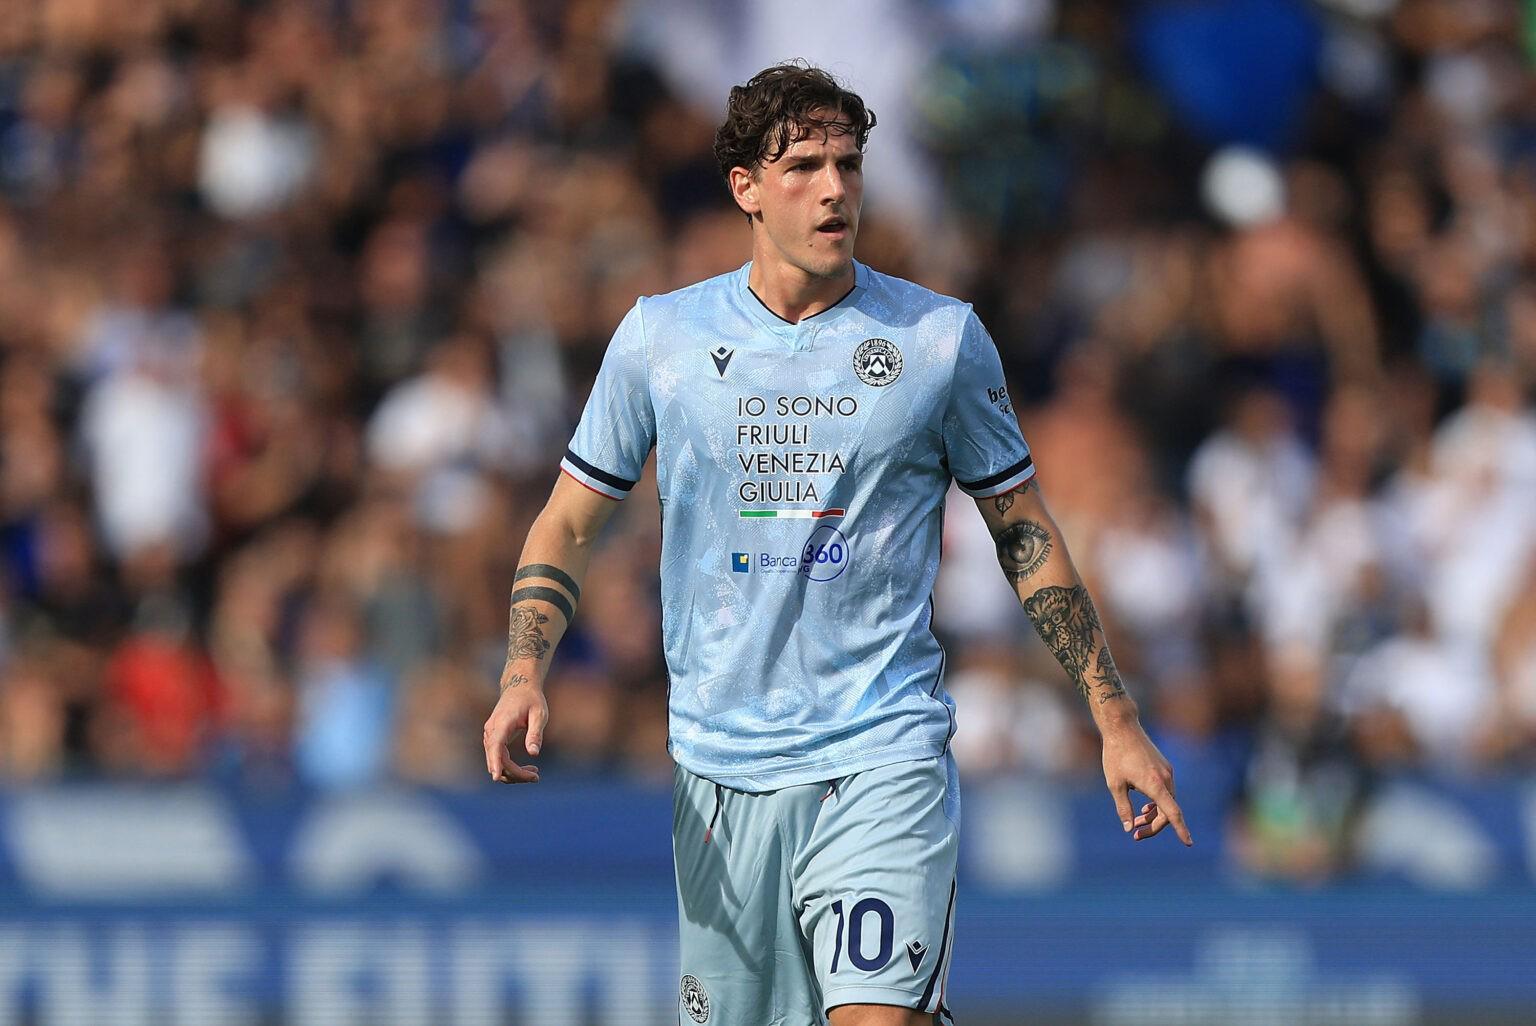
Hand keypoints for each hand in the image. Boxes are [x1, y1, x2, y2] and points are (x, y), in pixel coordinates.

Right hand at [483, 674, 547, 783]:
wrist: (519, 687)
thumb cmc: (531, 699)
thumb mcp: (539, 714)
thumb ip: (535, 733)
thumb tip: (534, 753)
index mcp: (502, 723)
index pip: (495, 745)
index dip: (495, 762)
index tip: (496, 777)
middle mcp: (491, 730)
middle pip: (497, 759)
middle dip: (515, 773)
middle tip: (536, 777)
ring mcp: (490, 735)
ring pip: (496, 762)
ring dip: (513, 773)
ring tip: (535, 774)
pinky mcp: (493, 739)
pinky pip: (498, 758)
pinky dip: (510, 767)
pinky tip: (527, 769)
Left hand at [1101, 721, 1191, 844]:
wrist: (1122, 727)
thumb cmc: (1115, 755)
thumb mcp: (1114, 785)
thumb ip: (1123, 808)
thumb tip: (1129, 828)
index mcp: (1155, 784)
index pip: (1172, 813)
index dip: (1181, 830)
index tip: (1189, 843)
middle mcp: (1166, 778)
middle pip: (1168, 811)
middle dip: (1153, 826)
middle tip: (1136, 834)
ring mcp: (1167, 772)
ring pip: (1167, 801)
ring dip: (1154, 814)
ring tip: (1137, 820)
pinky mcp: (1164, 767)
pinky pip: (1166, 790)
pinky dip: (1157, 802)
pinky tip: (1145, 806)